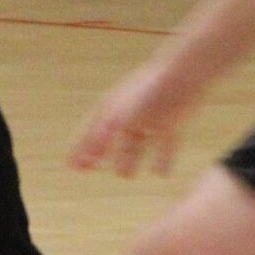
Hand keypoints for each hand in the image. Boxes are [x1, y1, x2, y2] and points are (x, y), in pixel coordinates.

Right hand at [71, 59, 204, 176]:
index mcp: (112, 106)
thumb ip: (105, 137)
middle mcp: (128, 112)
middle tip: (87, 169)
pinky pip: (164, 145)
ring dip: (128, 159)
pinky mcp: (172, 123)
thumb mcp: (120, 117)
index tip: (70, 166)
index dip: (79, 149)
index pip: (90, 131)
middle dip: (98, 153)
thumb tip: (88, 156)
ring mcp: (150, 118)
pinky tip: (161, 175)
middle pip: (110, 138)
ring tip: (125, 176)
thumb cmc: (146, 94)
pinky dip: (162, 159)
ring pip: (135, 144)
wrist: (183, 78)